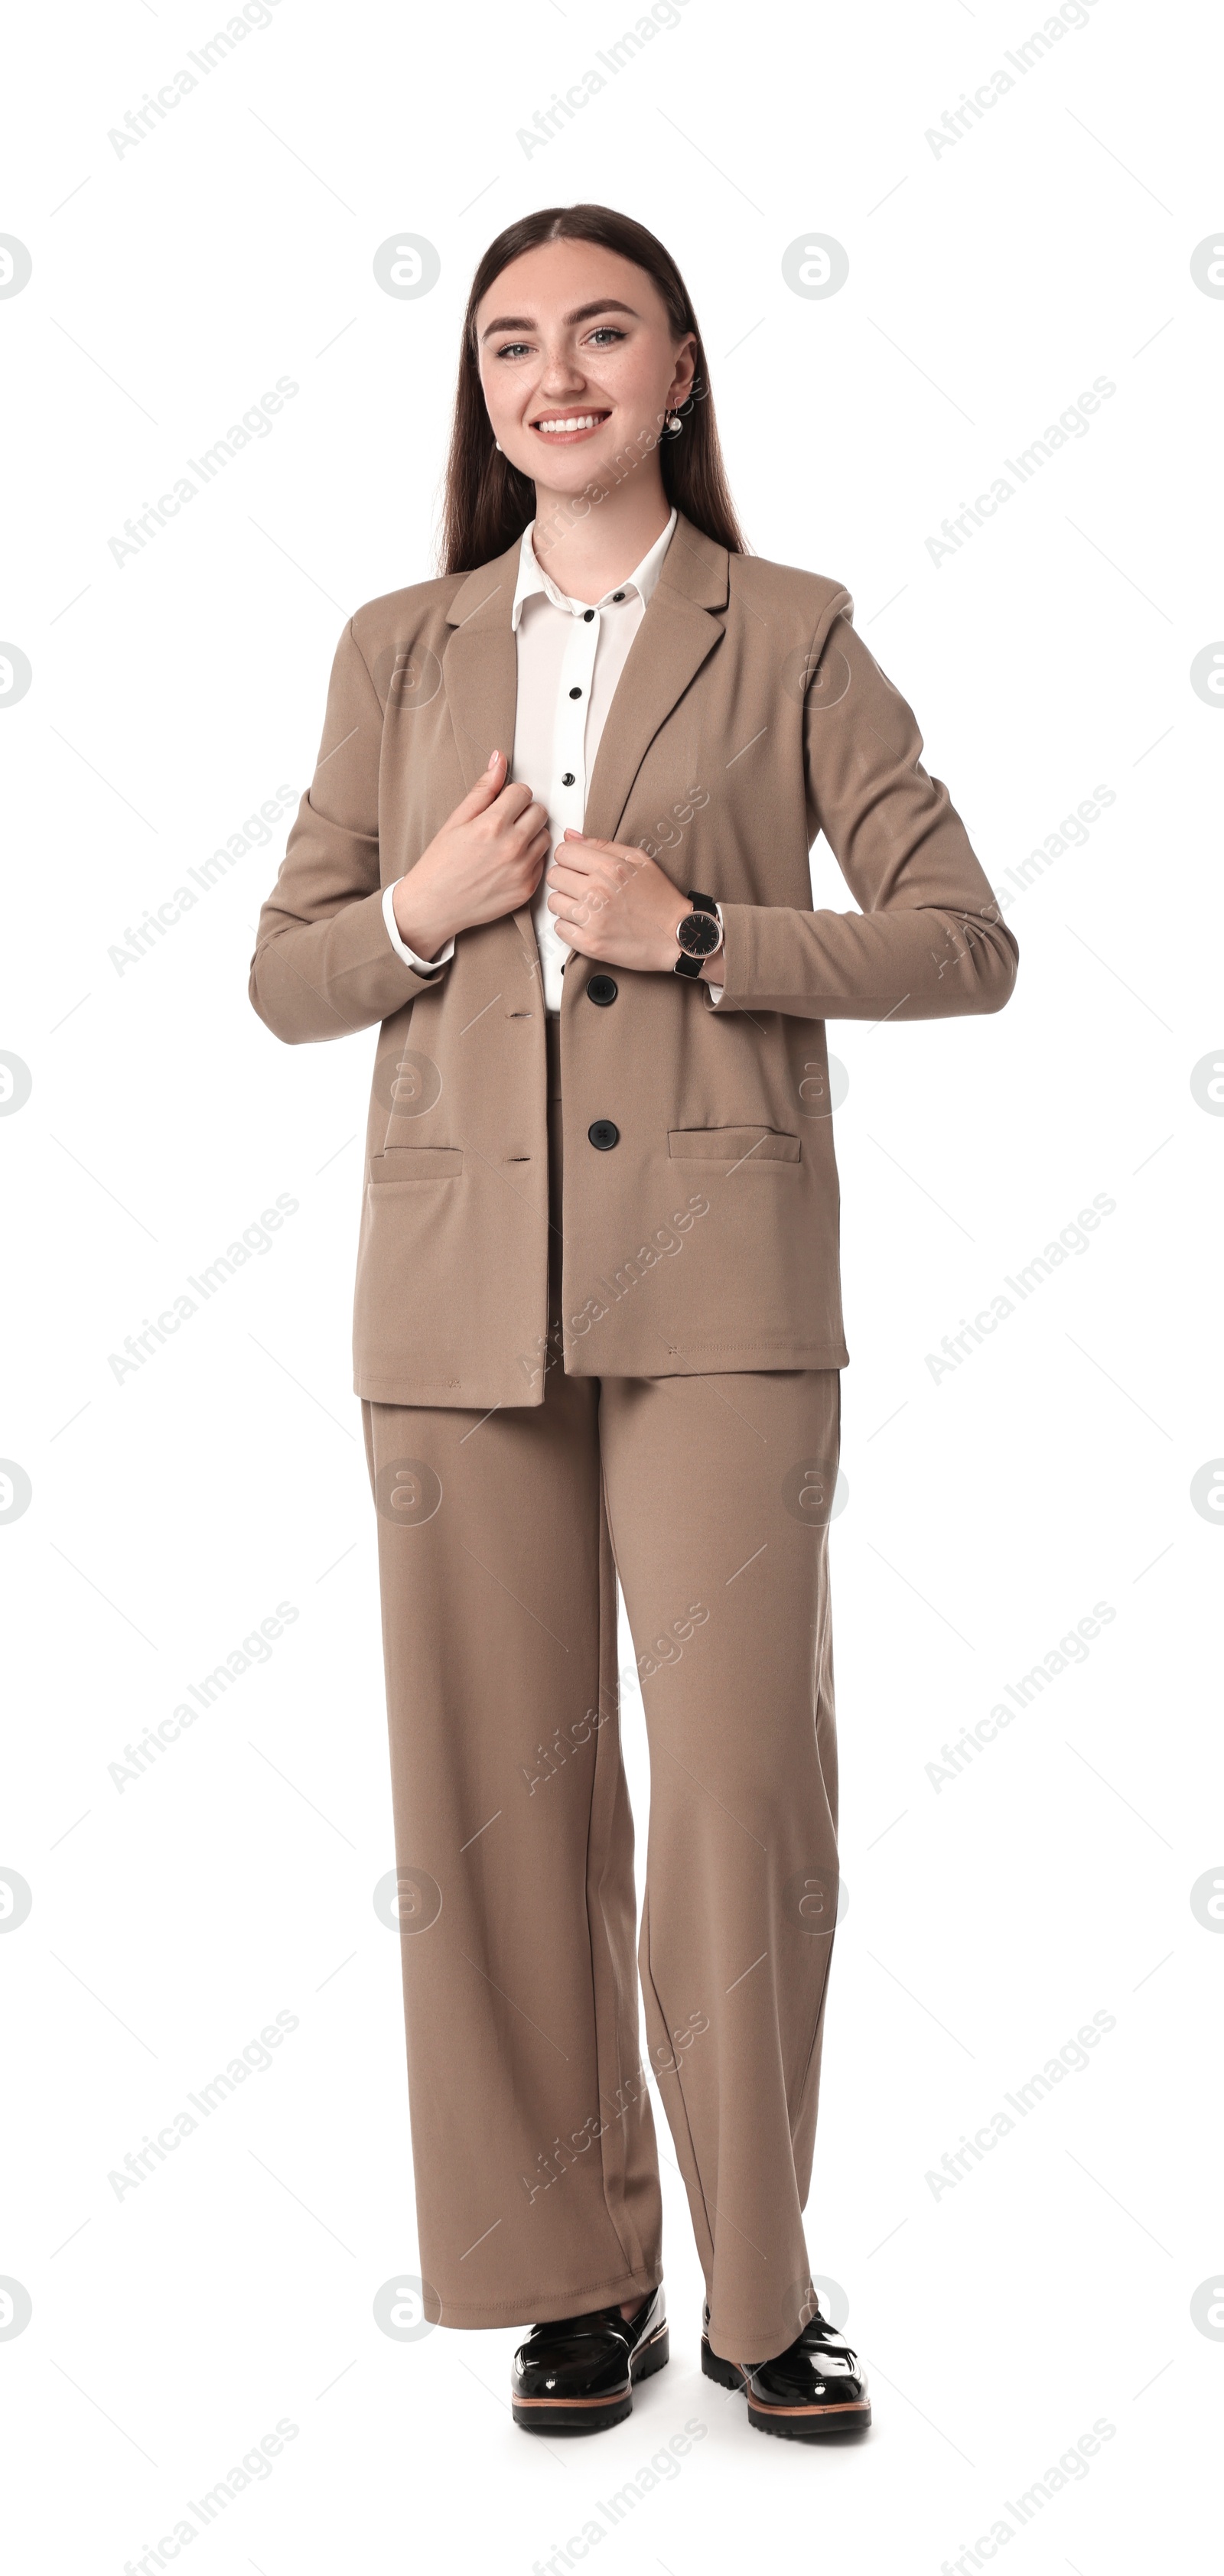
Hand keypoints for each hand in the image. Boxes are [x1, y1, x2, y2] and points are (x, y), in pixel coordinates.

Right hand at [392, 751, 549, 957]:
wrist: (433, 906)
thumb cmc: (440, 865)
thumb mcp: (456, 821)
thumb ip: (483, 790)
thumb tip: (499, 761)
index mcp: (492, 825)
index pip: (523, 792)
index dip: (512, 795)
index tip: (503, 804)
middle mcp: (511, 847)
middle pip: (539, 811)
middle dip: (524, 812)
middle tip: (504, 823)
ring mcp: (522, 870)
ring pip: (545, 837)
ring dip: (530, 835)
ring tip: (506, 844)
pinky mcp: (527, 889)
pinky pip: (541, 862)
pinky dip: (530, 859)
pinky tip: (508, 863)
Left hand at [546, 831, 691, 973]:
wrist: (676, 936)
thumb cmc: (660, 899)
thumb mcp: (638, 860)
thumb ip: (601, 845)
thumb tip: (570, 836)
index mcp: (610, 868)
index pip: (563, 852)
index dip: (568, 858)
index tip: (577, 866)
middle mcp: (598, 892)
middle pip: (554, 876)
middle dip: (565, 879)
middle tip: (581, 887)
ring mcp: (593, 919)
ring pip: (554, 902)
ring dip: (566, 903)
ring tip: (586, 907)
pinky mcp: (590, 943)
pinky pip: (559, 928)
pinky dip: (569, 926)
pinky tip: (587, 923)